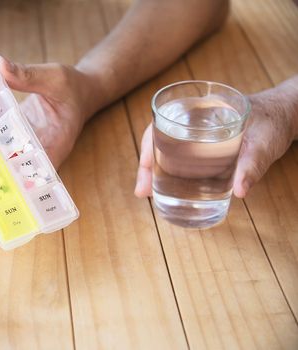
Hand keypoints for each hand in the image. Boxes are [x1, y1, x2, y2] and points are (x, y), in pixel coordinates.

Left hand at [0, 55, 100, 167]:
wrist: (80, 92)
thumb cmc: (72, 87)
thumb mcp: (54, 77)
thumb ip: (27, 75)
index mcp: (54, 143)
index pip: (31, 166)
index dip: (11, 172)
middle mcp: (38, 151)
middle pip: (9, 164)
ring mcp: (25, 146)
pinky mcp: (16, 138)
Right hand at [134, 76, 297, 197]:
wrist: (288, 114)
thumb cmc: (274, 121)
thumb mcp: (264, 143)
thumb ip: (251, 165)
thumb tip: (239, 191)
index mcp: (199, 110)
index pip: (161, 125)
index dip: (148, 149)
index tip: (145, 173)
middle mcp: (193, 120)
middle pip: (158, 141)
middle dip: (147, 166)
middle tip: (143, 192)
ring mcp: (198, 133)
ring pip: (167, 151)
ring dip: (156, 171)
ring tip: (151, 193)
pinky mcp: (206, 146)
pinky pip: (181, 157)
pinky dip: (172, 171)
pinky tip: (170, 187)